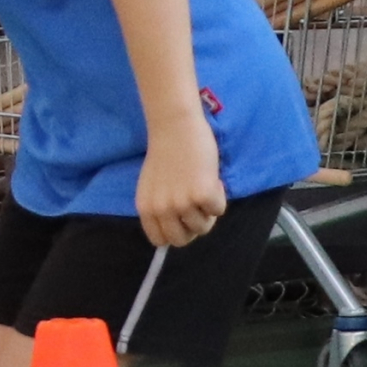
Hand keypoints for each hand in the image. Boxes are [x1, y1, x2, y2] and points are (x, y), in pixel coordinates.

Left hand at [135, 114, 225, 247]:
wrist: (175, 126)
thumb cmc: (165, 152)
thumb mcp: (153, 186)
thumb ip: (160, 206)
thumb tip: (179, 226)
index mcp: (146, 208)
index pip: (160, 240)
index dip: (175, 231)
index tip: (183, 219)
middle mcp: (161, 210)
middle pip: (182, 240)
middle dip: (193, 227)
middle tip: (198, 207)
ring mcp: (182, 204)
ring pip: (202, 227)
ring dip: (208, 212)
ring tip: (205, 187)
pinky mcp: (202, 195)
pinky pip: (218, 211)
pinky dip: (220, 198)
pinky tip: (213, 180)